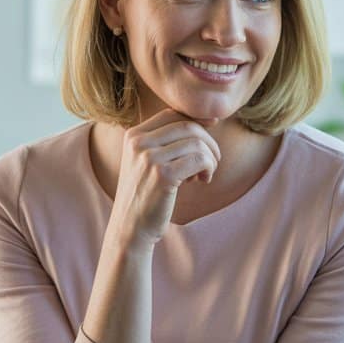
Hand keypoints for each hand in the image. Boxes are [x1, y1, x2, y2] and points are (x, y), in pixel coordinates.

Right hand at [106, 109, 220, 246]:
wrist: (130, 228)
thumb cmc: (147, 194)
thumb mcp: (149, 162)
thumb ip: (168, 141)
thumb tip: (209, 120)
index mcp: (134, 135)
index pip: (172, 114)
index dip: (197, 119)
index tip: (212, 128)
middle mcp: (138, 142)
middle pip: (187, 126)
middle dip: (208, 141)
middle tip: (213, 160)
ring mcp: (149, 158)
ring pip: (197, 143)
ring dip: (210, 158)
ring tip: (205, 174)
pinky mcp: (162, 175)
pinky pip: (200, 159)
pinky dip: (209, 168)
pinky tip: (203, 180)